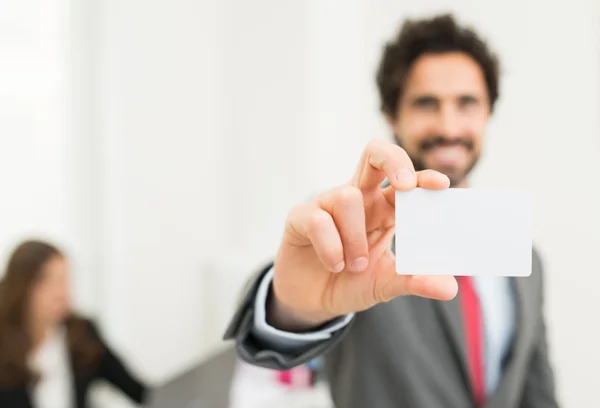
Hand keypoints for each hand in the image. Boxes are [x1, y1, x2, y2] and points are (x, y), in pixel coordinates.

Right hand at [269, 138, 457, 330]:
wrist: (312, 301)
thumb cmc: (352, 282)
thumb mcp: (386, 284)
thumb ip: (414, 281)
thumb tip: (448, 287)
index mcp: (383, 208)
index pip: (404, 181)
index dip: (421, 177)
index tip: (440, 185)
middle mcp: (357, 198)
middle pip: (374, 155)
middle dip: (393, 160)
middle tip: (404, 185)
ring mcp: (326, 204)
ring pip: (346, 196)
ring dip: (355, 237)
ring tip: (356, 266)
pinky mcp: (300, 217)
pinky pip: (317, 220)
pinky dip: (331, 247)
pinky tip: (334, 264)